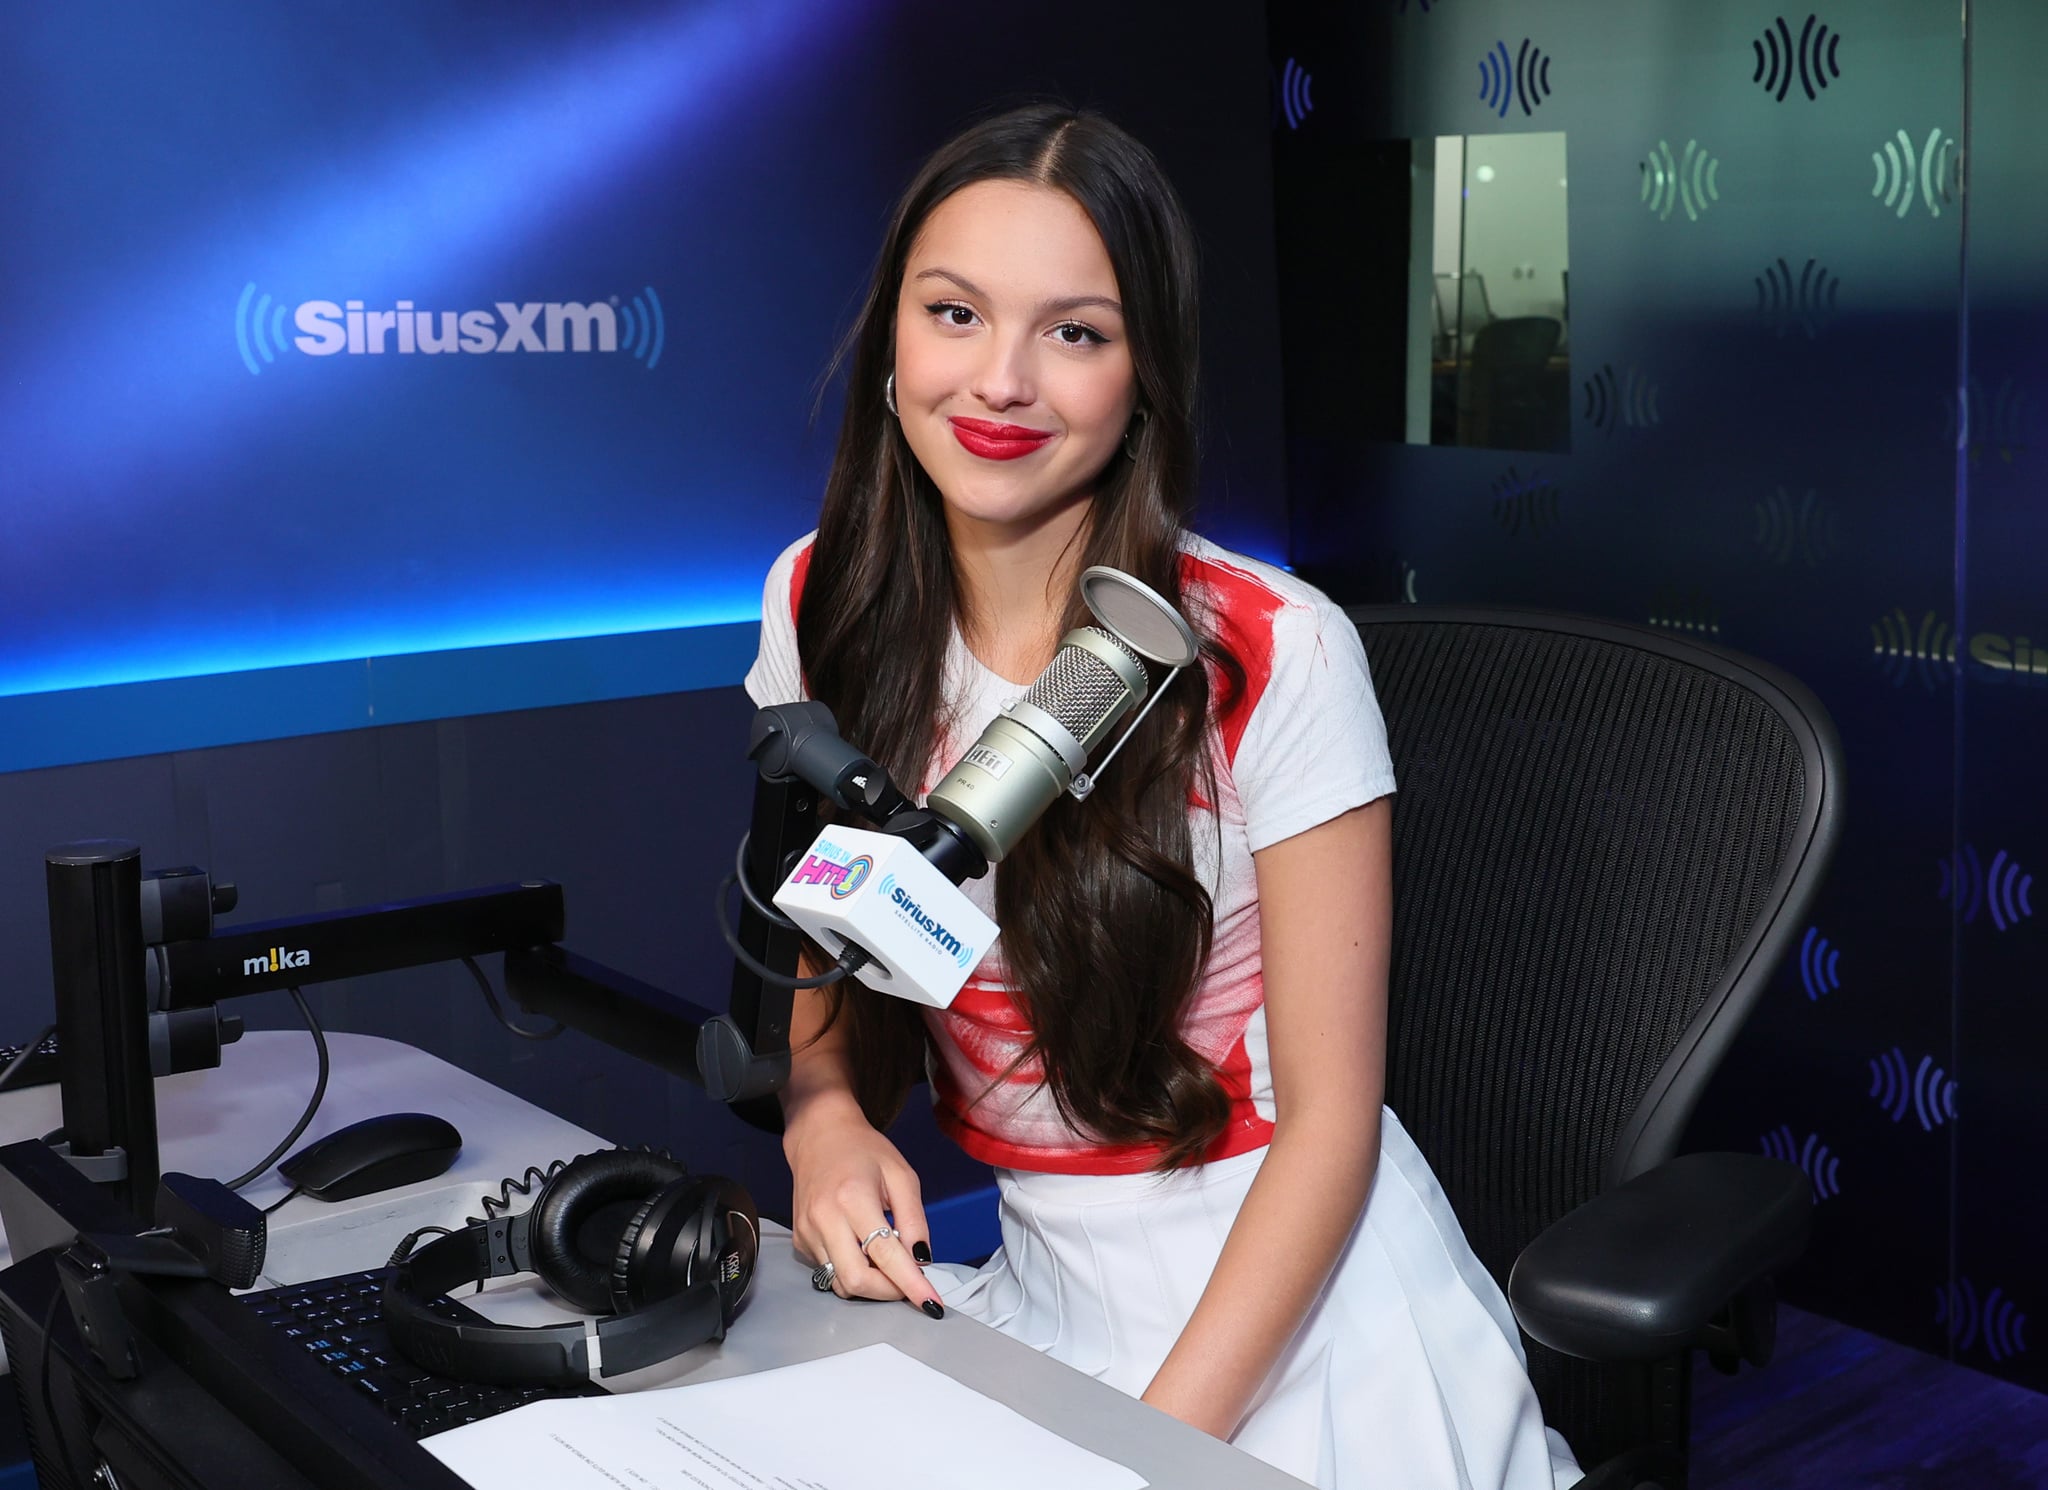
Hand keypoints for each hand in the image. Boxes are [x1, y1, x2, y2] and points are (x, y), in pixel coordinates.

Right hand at [785, 1099, 944, 1316]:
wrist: (819, 1135)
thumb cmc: (864, 1150)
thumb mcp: (901, 1175)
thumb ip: (914, 1219)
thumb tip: (922, 1260)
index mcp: (853, 1199)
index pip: (885, 1255)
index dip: (910, 1284)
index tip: (931, 1303)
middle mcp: (824, 1219)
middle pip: (856, 1280)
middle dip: (888, 1291)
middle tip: (908, 1283)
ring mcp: (807, 1232)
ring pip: (841, 1282)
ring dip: (871, 1284)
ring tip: (886, 1261)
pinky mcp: (800, 1240)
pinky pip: (829, 1271)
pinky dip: (852, 1270)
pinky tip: (861, 1248)